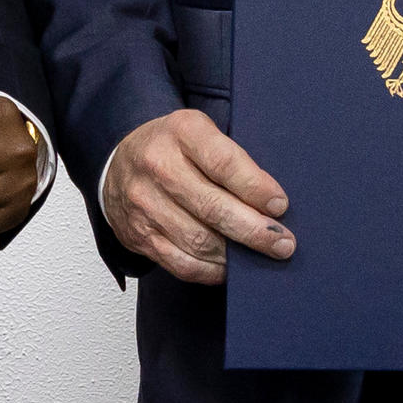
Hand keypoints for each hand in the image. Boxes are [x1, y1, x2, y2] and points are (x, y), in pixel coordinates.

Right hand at [98, 109, 290, 284]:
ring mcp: (144, 203)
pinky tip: (230, 267)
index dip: (255, 188)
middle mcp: (157, 165)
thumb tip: (271, 203)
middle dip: (255, 230)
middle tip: (283, 243)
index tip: (280, 205)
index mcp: (181, 131)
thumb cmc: (173, 149)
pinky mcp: (138, 235)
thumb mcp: (201, 133)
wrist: (119, 164)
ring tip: (263, 257)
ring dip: (236, 255)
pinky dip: (211, 271)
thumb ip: (232, 159)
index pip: (223, 162)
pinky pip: (181, 263)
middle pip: (212, 207)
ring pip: (199, 241)